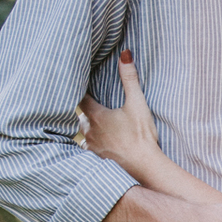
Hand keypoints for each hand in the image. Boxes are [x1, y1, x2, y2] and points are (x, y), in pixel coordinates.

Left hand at [79, 51, 159, 175]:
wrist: (144, 167)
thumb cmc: (141, 136)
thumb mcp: (137, 104)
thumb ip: (129, 79)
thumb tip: (125, 55)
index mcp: (95, 116)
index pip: (79, 98)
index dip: (79, 91)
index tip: (78, 84)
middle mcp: (88, 131)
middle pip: (79, 116)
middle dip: (84, 110)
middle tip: (87, 103)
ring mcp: (90, 147)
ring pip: (82, 133)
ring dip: (86, 128)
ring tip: (92, 123)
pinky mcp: (95, 160)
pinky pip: (86, 149)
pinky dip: (90, 144)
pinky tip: (95, 143)